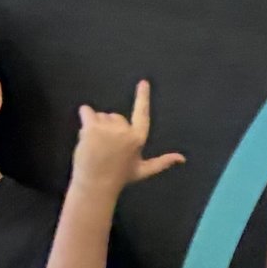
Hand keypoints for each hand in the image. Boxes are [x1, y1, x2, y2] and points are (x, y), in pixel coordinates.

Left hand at [71, 80, 186, 199]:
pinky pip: (86, 111)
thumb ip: (162, 162)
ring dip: (95, 127)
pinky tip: (85, 132)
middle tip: (105, 148)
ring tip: (95, 147)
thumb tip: (182, 159)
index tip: (143, 82)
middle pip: (115, 117)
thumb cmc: (119, 178)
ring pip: (100, 116)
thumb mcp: (143, 170)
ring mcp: (108, 128)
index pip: (142, 113)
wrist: (96, 185)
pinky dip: (84, 116)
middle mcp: (125, 130)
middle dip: (109, 128)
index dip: (143, 97)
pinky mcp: (92, 127)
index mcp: (138, 138)